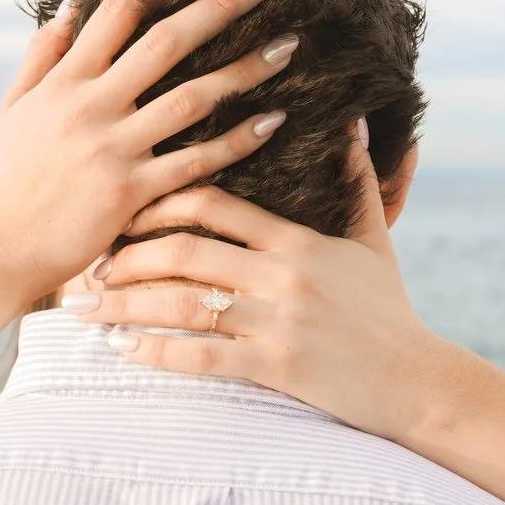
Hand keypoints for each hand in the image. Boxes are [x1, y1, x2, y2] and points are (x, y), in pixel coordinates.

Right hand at [0, 0, 298, 302]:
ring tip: (288, 47)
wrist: (1, 247)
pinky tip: (273, 120)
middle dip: (219, 4)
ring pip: (192, 98)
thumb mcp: (15, 106)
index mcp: (67, 78)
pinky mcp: (132, 193)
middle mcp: (92, 105)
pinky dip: (236, 140)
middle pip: (166, 41)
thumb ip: (45, 51)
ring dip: (244, 70)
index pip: (122, 6)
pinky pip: (196, 162)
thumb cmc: (12, 176)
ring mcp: (113, 149)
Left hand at [65, 124, 451, 444]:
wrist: (419, 382)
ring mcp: (278, 322)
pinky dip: (156, 352)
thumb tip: (354, 122)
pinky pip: (202, 356)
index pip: (214, 204)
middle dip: (126, 255)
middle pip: (183, 251)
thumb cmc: (390, 313)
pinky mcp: (278, 367)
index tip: (122, 210)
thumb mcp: (375, 241)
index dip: (159, 201)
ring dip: (124, 304)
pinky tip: (122, 350)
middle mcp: (283, 275)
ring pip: (182, 303)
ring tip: (85, 307)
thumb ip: (357, 180)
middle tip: (90, 262)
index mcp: (297, 241)